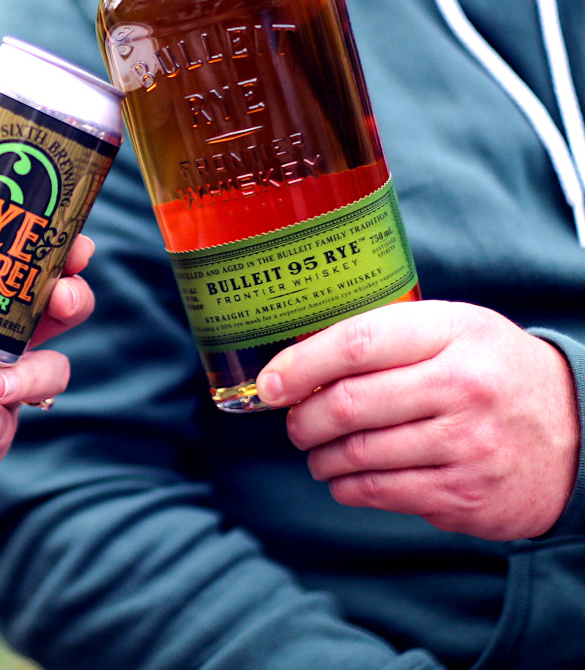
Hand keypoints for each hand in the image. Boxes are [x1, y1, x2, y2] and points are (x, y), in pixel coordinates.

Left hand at [255, 300, 579, 539]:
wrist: (577, 429)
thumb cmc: (493, 369)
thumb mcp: (452, 328)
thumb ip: (387, 336)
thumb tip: (303, 359)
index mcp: (450, 334)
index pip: (357, 343)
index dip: (301, 365)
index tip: (269, 383)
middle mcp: (460, 388)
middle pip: (348, 406)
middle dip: (302, 419)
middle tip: (292, 422)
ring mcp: (465, 445)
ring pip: (358, 455)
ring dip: (320, 457)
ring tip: (314, 451)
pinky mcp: (465, 494)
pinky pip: (382, 492)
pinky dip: (347, 487)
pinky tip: (342, 478)